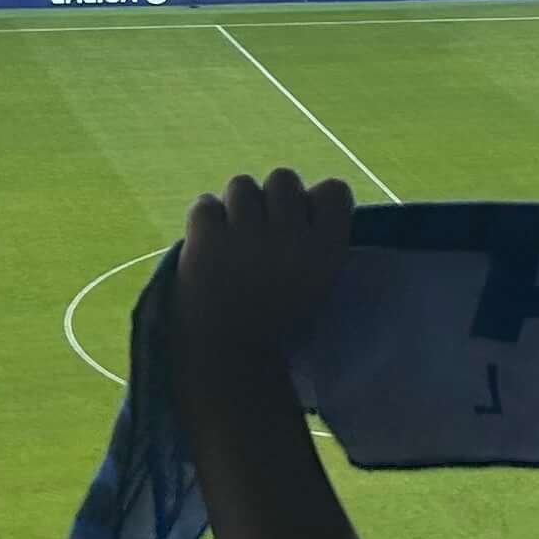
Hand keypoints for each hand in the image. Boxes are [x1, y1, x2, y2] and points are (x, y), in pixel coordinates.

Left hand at [176, 170, 355, 385]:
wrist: (229, 360)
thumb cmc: (278, 326)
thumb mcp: (318, 284)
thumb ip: (315, 241)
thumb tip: (304, 199)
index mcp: (327, 249)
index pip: (333, 189)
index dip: (314, 201)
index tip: (302, 223)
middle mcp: (291, 235)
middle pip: (283, 178)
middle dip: (270, 200)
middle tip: (260, 231)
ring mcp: (247, 234)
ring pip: (241, 184)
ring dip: (236, 206)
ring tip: (232, 237)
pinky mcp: (207, 240)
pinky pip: (205, 204)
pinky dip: (204, 220)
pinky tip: (208, 244)